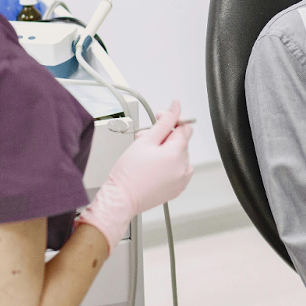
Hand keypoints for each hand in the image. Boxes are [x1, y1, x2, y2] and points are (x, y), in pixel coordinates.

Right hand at [76, 100, 193, 250]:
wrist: (121, 199)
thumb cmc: (128, 173)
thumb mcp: (145, 140)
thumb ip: (164, 122)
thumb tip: (176, 107)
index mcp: (176, 154)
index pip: (184, 128)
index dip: (171, 120)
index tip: (159, 120)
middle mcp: (183, 168)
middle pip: (180, 141)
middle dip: (164, 136)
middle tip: (145, 139)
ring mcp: (181, 180)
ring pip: (179, 155)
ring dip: (166, 150)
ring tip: (146, 154)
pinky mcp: (177, 188)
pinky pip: (178, 169)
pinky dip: (169, 164)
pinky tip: (153, 166)